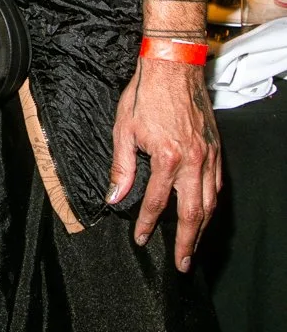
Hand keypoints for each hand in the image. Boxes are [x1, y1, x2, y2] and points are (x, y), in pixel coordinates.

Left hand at [108, 54, 220, 270]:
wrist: (173, 67)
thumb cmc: (144, 95)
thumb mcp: (123, 130)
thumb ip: (122, 167)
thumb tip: (115, 197)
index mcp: (167, 158)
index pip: (157, 203)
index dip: (148, 225)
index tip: (141, 239)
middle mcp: (193, 160)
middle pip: (193, 213)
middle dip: (187, 242)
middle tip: (182, 264)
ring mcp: (208, 155)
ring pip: (210, 202)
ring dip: (202, 228)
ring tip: (193, 246)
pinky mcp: (215, 148)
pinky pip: (217, 185)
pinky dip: (211, 203)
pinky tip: (204, 212)